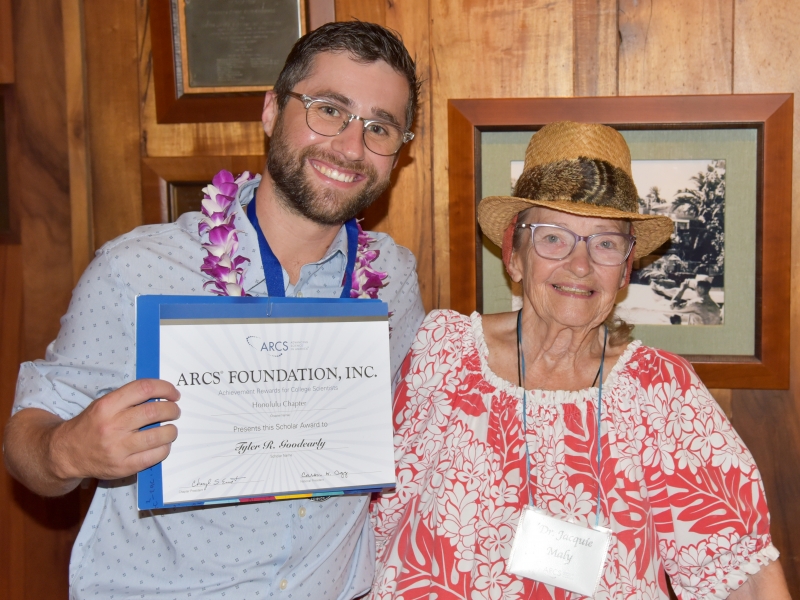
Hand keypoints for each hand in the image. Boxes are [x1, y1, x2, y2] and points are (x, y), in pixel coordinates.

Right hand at [49, 379, 180, 481]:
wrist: (65, 453)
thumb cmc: (91, 425)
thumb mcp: (103, 405)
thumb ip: (128, 399)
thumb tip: (162, 395)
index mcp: (107, 405)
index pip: (144, 389)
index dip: (165, 388)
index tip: (173, 394)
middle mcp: (112, 425)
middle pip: (154, 412)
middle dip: (172, 410)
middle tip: (175, 411)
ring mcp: (117, 448)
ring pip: (157, 435)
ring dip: (171, 430)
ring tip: (171, 429)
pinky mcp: (122, 467)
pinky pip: (153, 456)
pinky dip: (164, 448)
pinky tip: (163, 445)